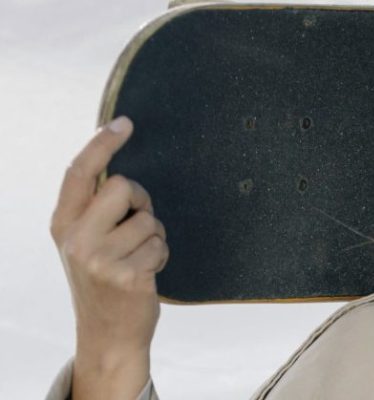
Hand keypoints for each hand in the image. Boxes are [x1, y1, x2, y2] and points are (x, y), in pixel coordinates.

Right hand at [49, 116, 167, 398]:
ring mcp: (100, 258)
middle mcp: (76, 239)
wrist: (107, 334)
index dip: (102, 144)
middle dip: (141, 202)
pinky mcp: (127, 274)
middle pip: (124, 187)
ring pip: (149, 219)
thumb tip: (119, 171)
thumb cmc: (104, 280)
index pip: (79, 173)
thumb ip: (94, 209)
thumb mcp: (85, 242)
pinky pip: (160, 244)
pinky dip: (161, 256)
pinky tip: (146, 274)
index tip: (124, 123)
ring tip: (139, 259)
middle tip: (137, 227)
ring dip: (154, 237)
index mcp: (62, 224)